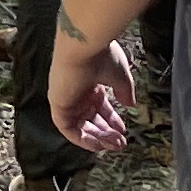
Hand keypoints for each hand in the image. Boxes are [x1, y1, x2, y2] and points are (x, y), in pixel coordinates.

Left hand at [48, 36, 136, 154]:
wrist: (83, 46)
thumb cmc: (100, 54)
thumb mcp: (120, 75)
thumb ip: (124, 91)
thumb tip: (130, 105)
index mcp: (90, 83)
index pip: (100, 107)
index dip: (112, 120)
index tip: (123, 130)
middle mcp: (77, 93)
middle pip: (91, 120)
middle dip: (106, 133)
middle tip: (120, 143)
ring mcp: (67, 100)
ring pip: (82, 127)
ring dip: (98, 138)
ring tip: (115, 145)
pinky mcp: (59, 106)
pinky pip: (69, 130)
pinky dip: (83, 140)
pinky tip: (98, 145)